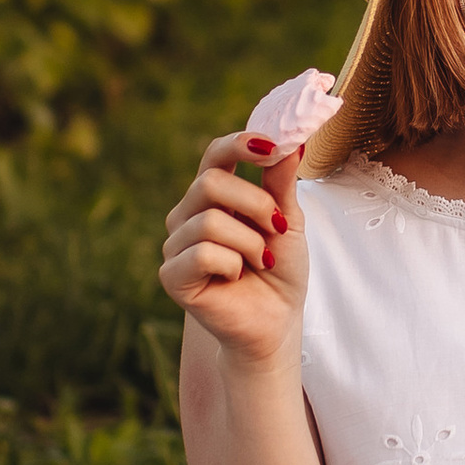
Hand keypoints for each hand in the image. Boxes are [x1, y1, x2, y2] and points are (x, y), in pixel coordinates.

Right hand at [159, 130, 307, 368]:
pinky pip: (202, 253)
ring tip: (260, 262)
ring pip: (209, 221)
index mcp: (213, 197)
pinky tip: (236, 277)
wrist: (277, 321)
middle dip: (255, 203)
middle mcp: (188, 215)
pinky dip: (232, 265)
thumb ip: (282, 183)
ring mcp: (176, 245)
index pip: (214, 156)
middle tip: (276, 228)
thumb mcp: (287, 221)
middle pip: (209, 183)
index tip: (271, 147)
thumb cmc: (280, 271)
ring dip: (250, 243)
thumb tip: (292, 142)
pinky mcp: (171, 275)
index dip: (238, 146)